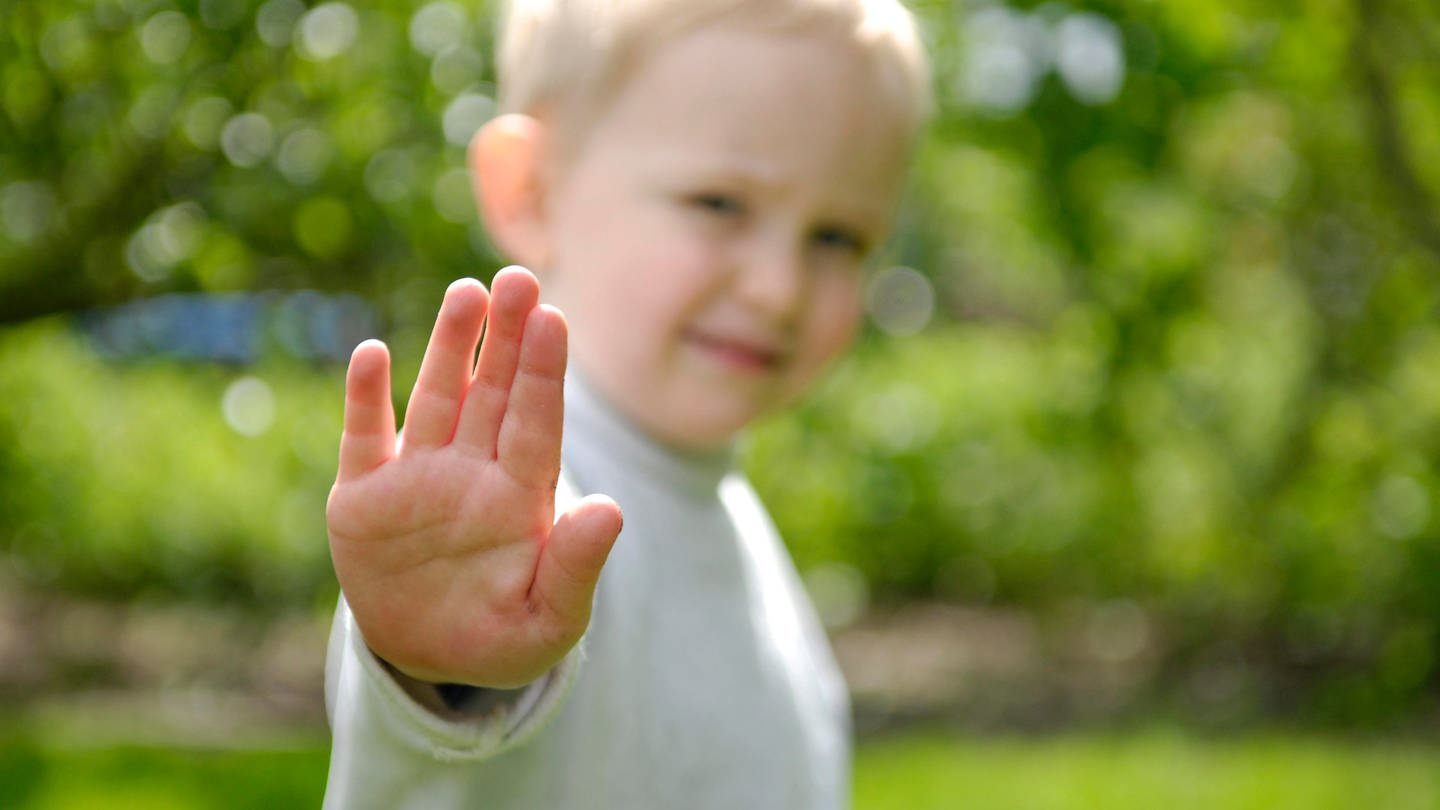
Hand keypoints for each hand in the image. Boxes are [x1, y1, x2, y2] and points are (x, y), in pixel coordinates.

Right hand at [327, 267, 622, 687]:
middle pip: (493, 392)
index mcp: (521, 495)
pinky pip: (364, 437)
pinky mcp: (363, 497)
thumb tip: (611, 510)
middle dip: (506, 337)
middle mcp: (472, 471)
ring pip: (437, 398)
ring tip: (467, 293)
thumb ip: (578, 566)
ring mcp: (418, 477)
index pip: (537, 422)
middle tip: (519, 278)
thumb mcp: (550, 620)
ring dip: (448, 347)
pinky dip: (364, 397)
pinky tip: (370, 353)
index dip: (545, 373)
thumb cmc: (504, 636)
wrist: (430, 659)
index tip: (555, 320)